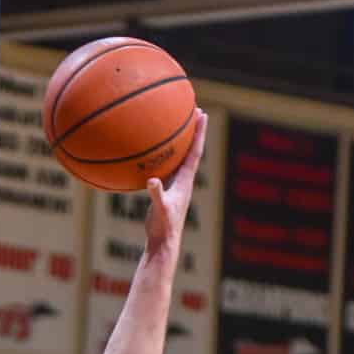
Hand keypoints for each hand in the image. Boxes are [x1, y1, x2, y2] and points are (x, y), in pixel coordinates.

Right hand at [145, 110, 206, 252]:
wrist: (163, 243)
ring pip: (180, 157)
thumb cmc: (163, 228)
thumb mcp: (160, 210)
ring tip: (180, 124)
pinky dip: (165, 155)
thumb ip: (156, 195)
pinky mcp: (166, 190)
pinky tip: (156, 150)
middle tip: (195, 110)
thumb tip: (152, 181)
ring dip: (182, 141)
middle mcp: (183, 181)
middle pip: (191, 150)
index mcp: (184, 182)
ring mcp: (175, 185)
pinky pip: (167, 166)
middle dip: (194, 130)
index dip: (198, 133)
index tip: (202, 114)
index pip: (194, 152)